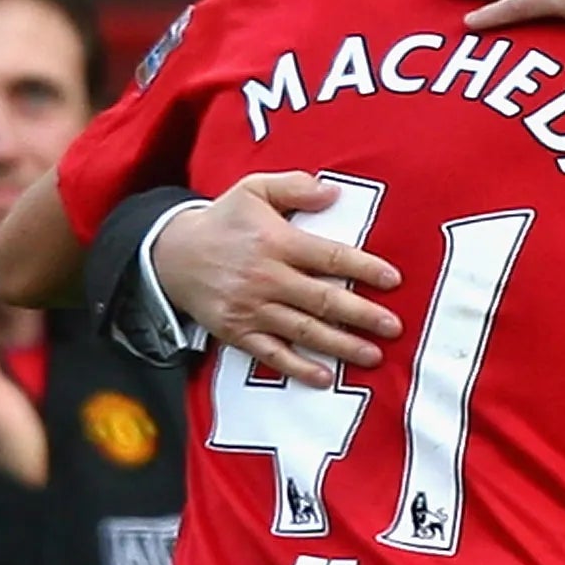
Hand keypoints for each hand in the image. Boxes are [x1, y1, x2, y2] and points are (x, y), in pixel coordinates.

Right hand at [151, 176, 403, 388]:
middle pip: (323, 299)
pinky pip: (272, 354)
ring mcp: (252, 308)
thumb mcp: (254, 189)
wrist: (172, 255)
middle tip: (393, 327)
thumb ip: (294, 187)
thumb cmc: (224, 220)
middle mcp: (266, 277)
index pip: (329, 256)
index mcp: (276, 241)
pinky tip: (324, 377)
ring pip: (304, 330)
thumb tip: (332, 194)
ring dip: (340, 345)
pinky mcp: (238, 332)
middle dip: (362, 315)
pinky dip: (298, 367)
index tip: (392, 280)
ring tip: (372, 354)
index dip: (363, 268)